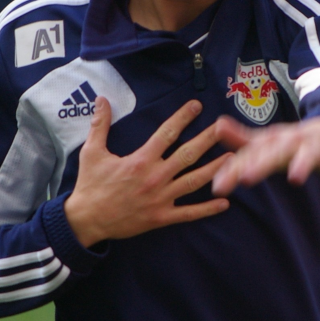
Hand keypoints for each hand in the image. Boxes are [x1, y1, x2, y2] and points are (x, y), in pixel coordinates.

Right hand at [64, 97, 230, 247]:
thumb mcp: (92, 152)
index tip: (196, 106)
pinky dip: (207, 209)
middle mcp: (155, 177)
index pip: (167, 133)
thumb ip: (100, 125)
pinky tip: (225, 203)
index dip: (183, 118)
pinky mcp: (161, 217)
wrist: (87, 220)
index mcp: (141, 160)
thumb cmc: (90, 185)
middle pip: (188, 154)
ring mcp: (160, 198)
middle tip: (224, 128)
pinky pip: (188, 213)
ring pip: (194, 181)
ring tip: (232, 158)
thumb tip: (101, 99)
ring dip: (215, 169)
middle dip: (207, 139)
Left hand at [212, 116, 319, 194]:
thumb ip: (241, 139)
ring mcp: (311, 144)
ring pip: (305, 153)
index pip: (248, 156)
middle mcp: (288, 142)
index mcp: (270, 143)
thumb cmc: (291, 143)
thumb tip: (216, 127)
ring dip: (301, 163)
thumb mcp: (266, 142)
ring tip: (296, 178)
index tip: (217, 188)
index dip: (233, 170)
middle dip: (261, 164)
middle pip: (273, 153)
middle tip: (246, 177)